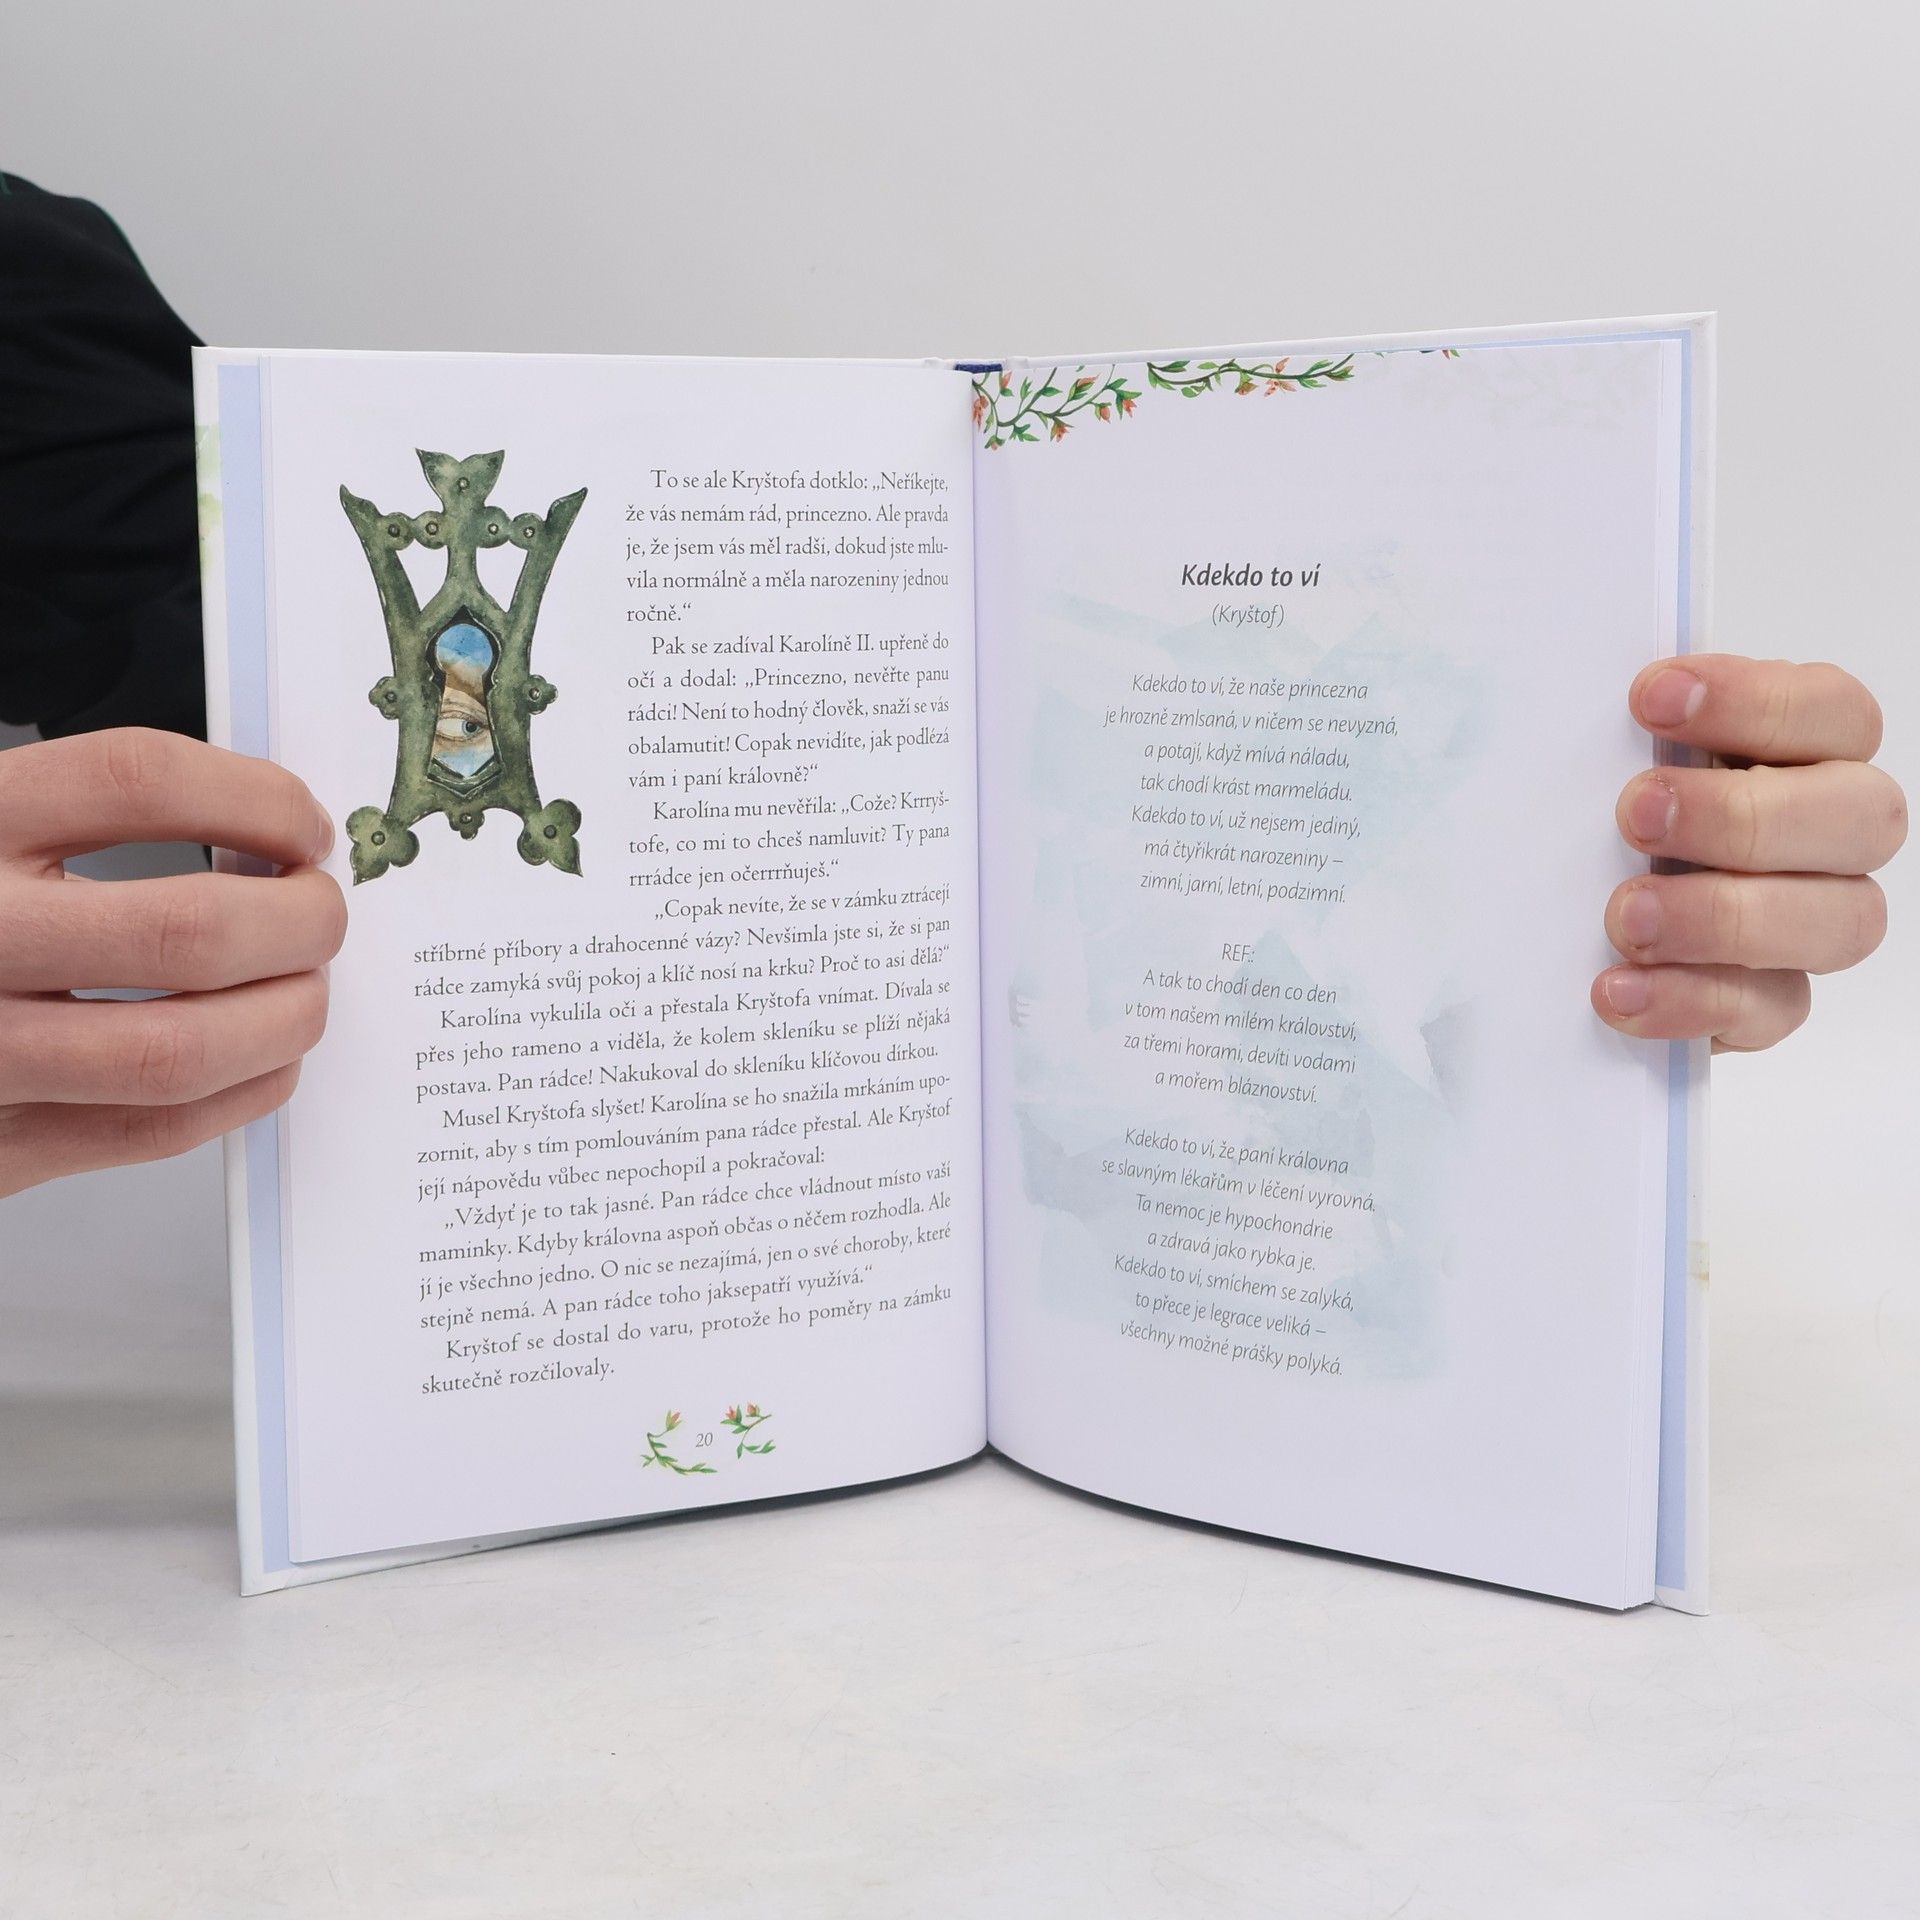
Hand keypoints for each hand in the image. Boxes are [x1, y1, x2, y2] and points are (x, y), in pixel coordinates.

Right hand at [0, 729, 344, 1196]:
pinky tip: (262, 1057)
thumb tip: (260, 823)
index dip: (257, 798)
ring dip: (287, 1016)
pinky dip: (244, 1089)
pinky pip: (153, 1129)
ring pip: (183, 1049)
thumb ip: (76, 815)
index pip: (139, 778)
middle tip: (322, 912)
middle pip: (186, 928)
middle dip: (299, 922)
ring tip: (305, 986)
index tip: (302, 825)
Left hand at [1593, 656, 1905, 1051]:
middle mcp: (1830, 834)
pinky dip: (1691, 999)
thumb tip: (1560, 691)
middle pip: (1861, 817)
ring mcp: (1812, 923)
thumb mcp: (1591, 762)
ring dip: (1725, 916)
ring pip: (1840, 920)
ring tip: (1625, 916)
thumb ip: (1610, 732)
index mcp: (1804, 751)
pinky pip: (1769, 1010)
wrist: (1549, 928)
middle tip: (1636, 814)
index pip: (1830, 710)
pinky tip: (1618, 989)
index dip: (1753, 701)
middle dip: (1743, 815)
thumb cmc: (1588, 816)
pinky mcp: (1768, 1003)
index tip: (1649, 698)